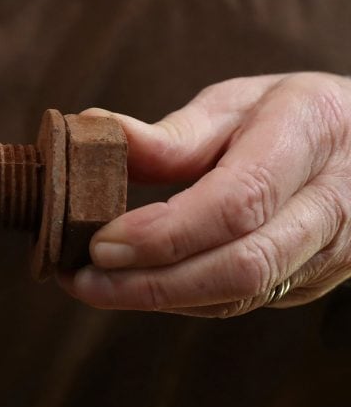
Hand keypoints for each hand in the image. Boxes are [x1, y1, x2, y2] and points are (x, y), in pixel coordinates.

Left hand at [63, 73, 350, 317]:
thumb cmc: (291, 117)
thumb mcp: (238, 104)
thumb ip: (173, 133)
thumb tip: (95, 130)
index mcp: (310, 138)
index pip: (238, 202)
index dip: (165, 233)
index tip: (99, 242)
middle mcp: (331, 205)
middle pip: (241, 265)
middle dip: (151, 283)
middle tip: (81, 278)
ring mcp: (329, 253)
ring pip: (239, 295)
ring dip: (156, 299)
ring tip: (92, 285)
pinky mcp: (310, 283)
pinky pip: (239, 302)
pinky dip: (179, 301)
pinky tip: (133, 287)